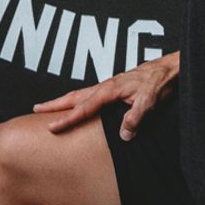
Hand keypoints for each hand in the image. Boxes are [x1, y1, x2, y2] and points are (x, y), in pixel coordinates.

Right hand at [32, 52, 178, 140]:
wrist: (170, 69)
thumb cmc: (160, 82)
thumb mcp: (150, 101)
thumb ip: (135, 117)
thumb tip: (123, 135)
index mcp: (110, 90)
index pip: (84, 108)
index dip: (67, 119)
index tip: (52, 128)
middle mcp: (106, 86)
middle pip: (74, 96)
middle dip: (54, 104)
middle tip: (35, 109)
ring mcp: (109, 86)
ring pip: (81, 94)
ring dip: (64, 101)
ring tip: (48, 107)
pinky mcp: (115, 88)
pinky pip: (91, 95)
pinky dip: (78, 99)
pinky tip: (78, 105)